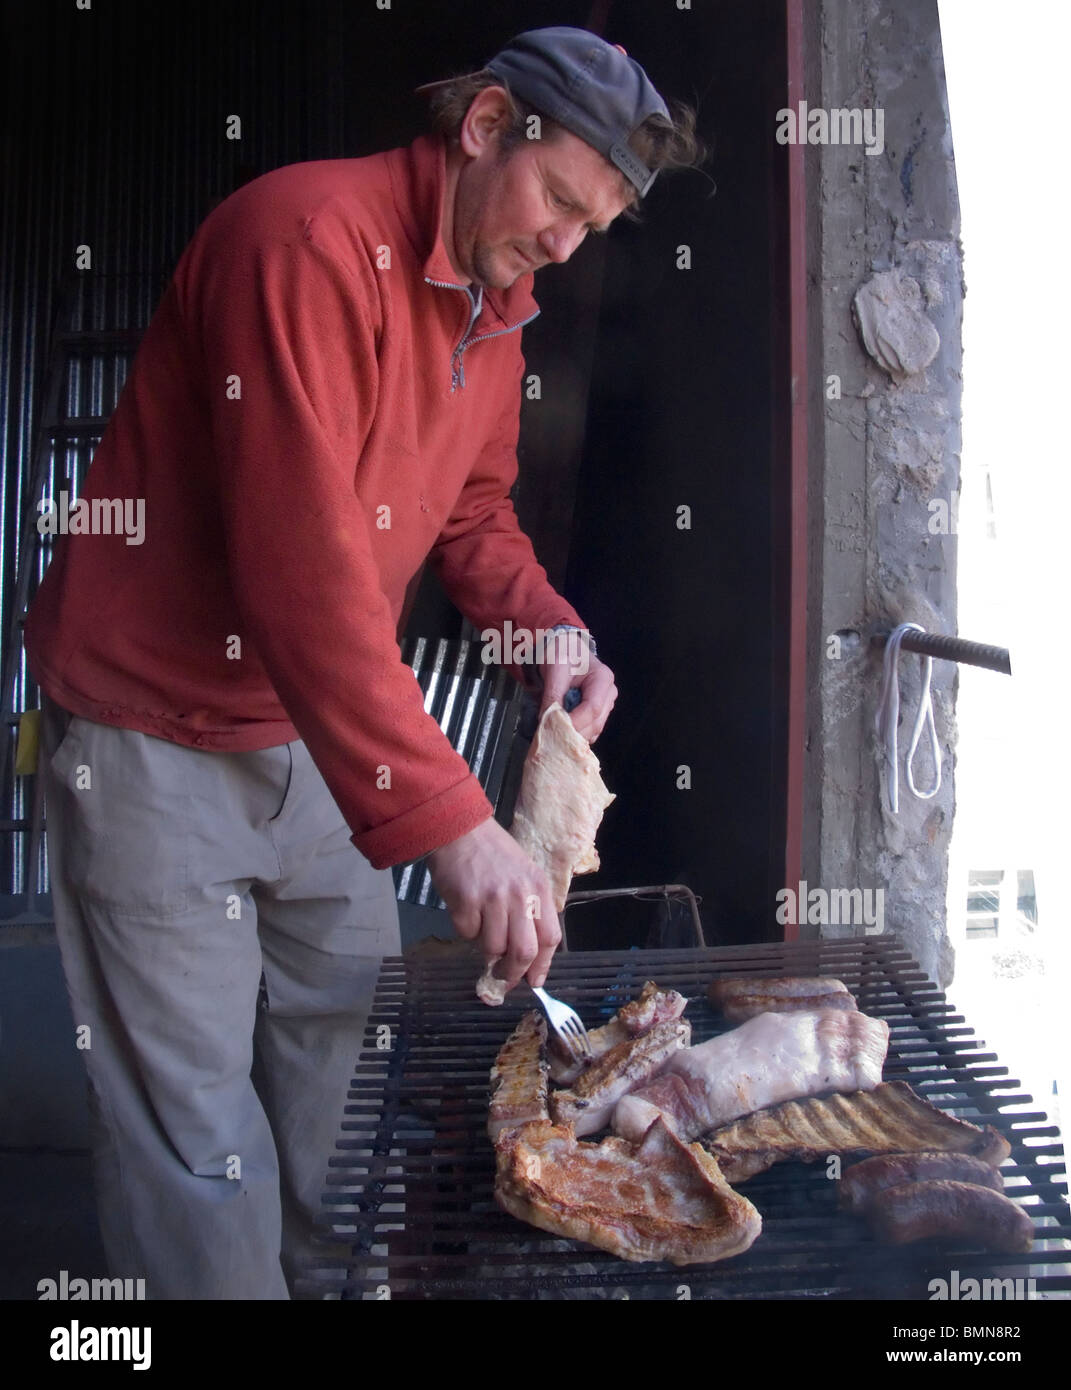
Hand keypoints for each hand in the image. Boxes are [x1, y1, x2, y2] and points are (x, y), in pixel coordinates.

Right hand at [426, 818, 560, 992]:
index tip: (534, 981)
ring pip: (493, 948)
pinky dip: (466, 931)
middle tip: (503, 979)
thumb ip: (529, 908)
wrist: (458, 829)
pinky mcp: (466, 902)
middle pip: (524, 952)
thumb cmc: (492, 852)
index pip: (550, 938)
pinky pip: (467, 934)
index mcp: (538, 888)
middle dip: (513, 973)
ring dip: (485, 950)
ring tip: (480, 931)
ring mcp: (493, 899)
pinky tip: (465, 912)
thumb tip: (528, 953)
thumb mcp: (523, 873)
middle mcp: (520, 895)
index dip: (542, 965)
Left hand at [539, 650, 617, 743]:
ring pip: (593, 731)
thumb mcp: (554, 669)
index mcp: (603, 678)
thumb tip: (548, 721)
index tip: (555, 728)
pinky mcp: (598, 713)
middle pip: (595, 723)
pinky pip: (589, 731)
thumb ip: (553, 694)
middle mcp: (609, 693)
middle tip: (550, 735)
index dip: (574, 722)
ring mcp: (606, 705)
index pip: (592, 708)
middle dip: (573, 732)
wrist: (566, 649)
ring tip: (554, 732)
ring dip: (574, 735)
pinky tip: (561, 730)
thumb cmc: (562, 654)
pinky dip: (576, 734)